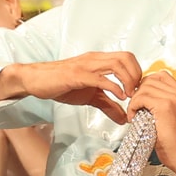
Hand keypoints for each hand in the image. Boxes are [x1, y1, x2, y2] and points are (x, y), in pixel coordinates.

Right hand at [0, 51, 141, 123]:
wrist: (36, 80)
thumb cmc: (62, 84)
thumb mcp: (90, 97)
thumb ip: (108, 106)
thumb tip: (124, 119)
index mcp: (99, 61)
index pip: (127, 58)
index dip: (138, 73)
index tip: (138, 91)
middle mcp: (95, 59)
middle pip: (126, 57)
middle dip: (137, 75)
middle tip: (136, 93)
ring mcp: (86, 66)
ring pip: (116, 64)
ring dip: (128, 79)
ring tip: (129, 95)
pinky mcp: (77, 75)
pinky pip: (100, 78)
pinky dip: (113, 86)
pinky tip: (119, 96)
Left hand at [125, 70, 175, 175]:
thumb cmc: (175, 142)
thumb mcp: (171, 117)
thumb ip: (162, 103)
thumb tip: (142, 96)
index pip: (160, 76)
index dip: (146, 85)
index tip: (141, 99)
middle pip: (150, 79)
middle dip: (139, 92)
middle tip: (135, 108)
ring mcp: (174, 98)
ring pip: (144, 88)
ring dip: (134, 101)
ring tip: (134, 115)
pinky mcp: (165, 106)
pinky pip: (141, 98)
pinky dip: (133, 107)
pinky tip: (133, 118)